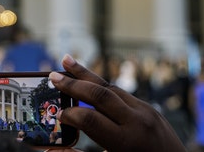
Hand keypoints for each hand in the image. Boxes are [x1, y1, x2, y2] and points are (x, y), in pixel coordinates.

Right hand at [49, 54, 185, 151]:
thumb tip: (53, 149)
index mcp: (126, 143)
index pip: (90, 120)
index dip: (70, 115)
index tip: (58, 115)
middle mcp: (138, 123)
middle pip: (100, 95)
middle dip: (74, 84)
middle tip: (53, 76)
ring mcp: (146, 112)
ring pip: (111, 87)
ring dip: (87, 75)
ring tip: (67, 61)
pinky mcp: (150, 108)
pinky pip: (122, 94)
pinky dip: (103, 86)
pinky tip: (89, 80)